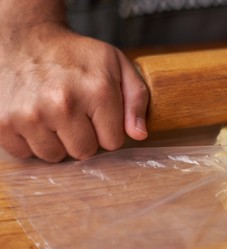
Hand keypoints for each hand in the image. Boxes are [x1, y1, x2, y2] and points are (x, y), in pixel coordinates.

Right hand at [0, 23, 148, 161]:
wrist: (26, 39)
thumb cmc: (75, 56)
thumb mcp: (116, 65)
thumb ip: (136, 99)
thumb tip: (139, 135)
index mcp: (97, 91)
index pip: (113, 142)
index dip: (107, 130)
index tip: (97, 113)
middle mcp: (62, 104)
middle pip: (84, 152)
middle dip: (83, 137)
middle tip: (74, 113)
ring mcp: (30, 115)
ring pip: (55, 156)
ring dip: (57, 141)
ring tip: (53, 114)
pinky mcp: (3, 124)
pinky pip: (26, 154)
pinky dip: (31, 141)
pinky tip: (34, 117)